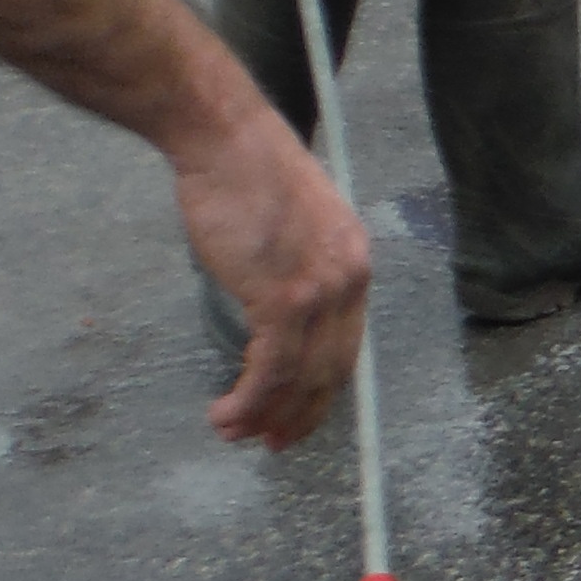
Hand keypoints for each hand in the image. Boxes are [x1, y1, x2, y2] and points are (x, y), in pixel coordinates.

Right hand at [177, 99, 370, 449]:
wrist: (225, 139)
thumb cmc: (244, 175)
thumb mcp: (291, 226)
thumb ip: (295, 268)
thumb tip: (275, 309)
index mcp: (355, 261)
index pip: (346, 342)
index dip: (321, 386)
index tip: (299, 412)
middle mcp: (349, 278)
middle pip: (332, 369)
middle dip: (299, 413)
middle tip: (270, 441)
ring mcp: (321, 289)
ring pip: (299, 376)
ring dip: (264, 414)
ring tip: (234, 432)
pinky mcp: (284, 296)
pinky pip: (272, 367)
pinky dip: (250, 398)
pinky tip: (227, 412)